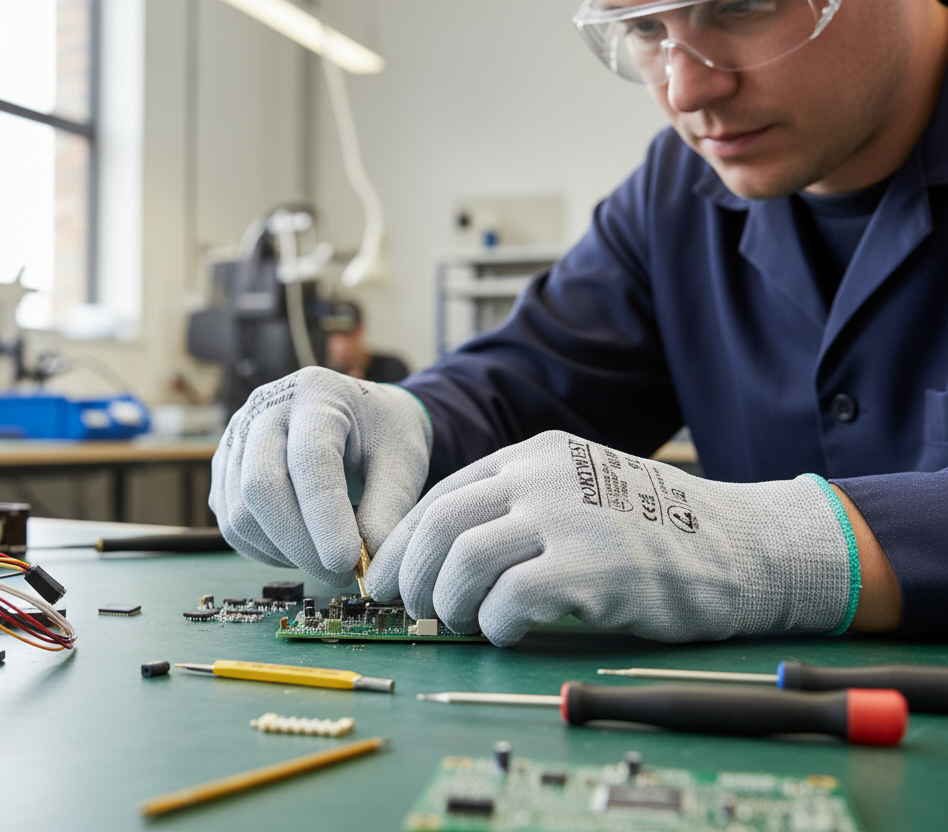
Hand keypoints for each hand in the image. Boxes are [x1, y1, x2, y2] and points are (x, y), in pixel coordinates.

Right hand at [209, 367, 431, 585]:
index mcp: (316, 394)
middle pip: (261, 486)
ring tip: (325, 561)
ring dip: (283, 553)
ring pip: (240, 513)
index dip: (325, 518)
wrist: (361, 417)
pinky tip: (301, 551)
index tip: (347, 563)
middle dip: (301, 545)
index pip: (309, 460)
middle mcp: (266, 408)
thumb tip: (370, 569)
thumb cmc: (383, 437)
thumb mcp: (402, 464)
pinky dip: (265, 550)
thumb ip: (388, 511)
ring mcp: (236, 437)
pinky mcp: (225, 469)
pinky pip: (231, 523)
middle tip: (341, 574)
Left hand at [366, 430, 856, 645]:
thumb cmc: (653, 529)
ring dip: (448, 602)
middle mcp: (543, 476)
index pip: (442, 494)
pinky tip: (506, 633)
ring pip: (465, 560)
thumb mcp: (578, 490)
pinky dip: (494, 624)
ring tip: (460, 623)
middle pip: (442, 525)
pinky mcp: (593, 568)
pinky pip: (511, 600)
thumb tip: (438, 558)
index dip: (404, 542)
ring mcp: (568, 518)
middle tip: (409, 609)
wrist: (742, 546)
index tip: (387, 579)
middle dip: (411, 574)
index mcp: (534, 455)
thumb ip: (517, 507)